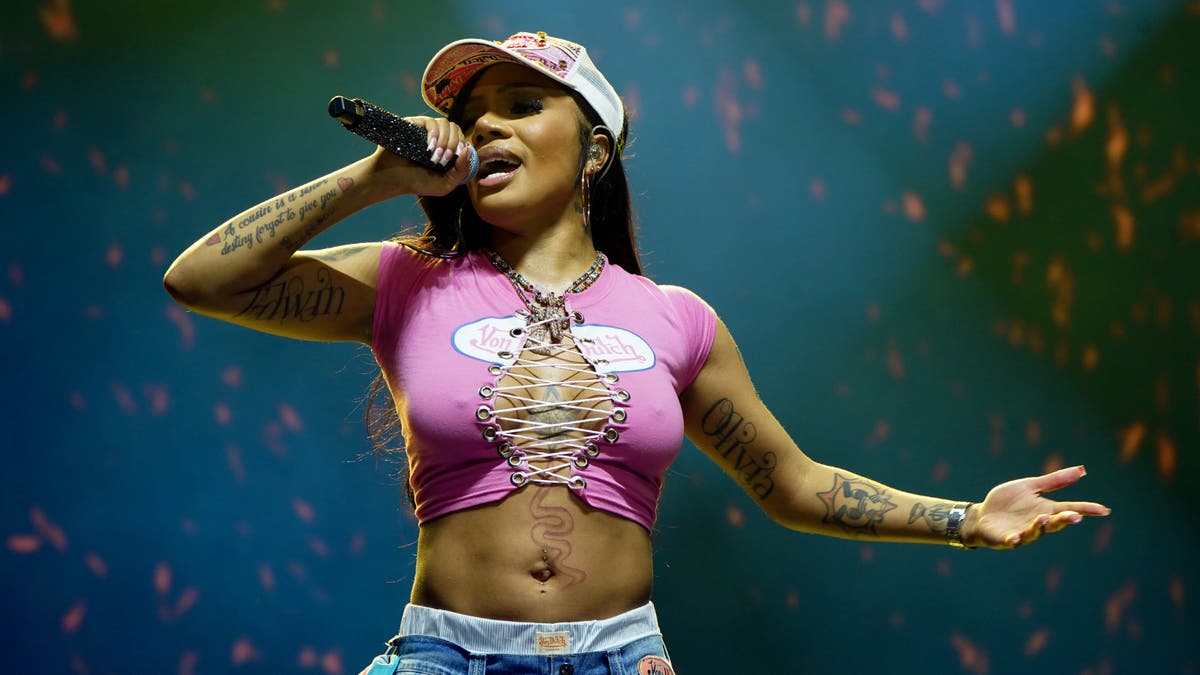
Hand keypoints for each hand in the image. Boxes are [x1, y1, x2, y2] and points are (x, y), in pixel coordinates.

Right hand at [365, 116, 473, 197]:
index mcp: (447, 149)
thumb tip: (468, 149)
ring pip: (445, 123)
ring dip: (444, 140)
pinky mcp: (415, 124)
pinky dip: (434, 134)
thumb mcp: (446, 184)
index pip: (462, 139)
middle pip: (455, 128)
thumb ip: (462, 171)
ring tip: (435, 156)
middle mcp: (438, 137)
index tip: (456, 157)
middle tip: (443, 160)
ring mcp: (426, 130)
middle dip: (453, 144)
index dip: (462, 146)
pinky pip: (431, 121)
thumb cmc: (418, 183)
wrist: (393, 179)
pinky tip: (429, 147)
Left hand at [964, 465, 1110, 549]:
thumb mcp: (1030, 487)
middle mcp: (1037, 523)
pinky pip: (1011, 541)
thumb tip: (1082, 470)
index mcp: (1046, 509)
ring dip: (1040, 526)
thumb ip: (1054, 481)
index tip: (1104, 510)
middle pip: (1055, 523)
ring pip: (1035, 532)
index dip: (1086, 510)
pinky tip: (1015, 537)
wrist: (982, 515)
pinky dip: (1014, 540)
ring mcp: (1022, 532)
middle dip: (1064, 520)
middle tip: (1076, 516)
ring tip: (1044, 518)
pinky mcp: (1005, 538)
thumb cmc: (1008, 502)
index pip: (1069, 509)